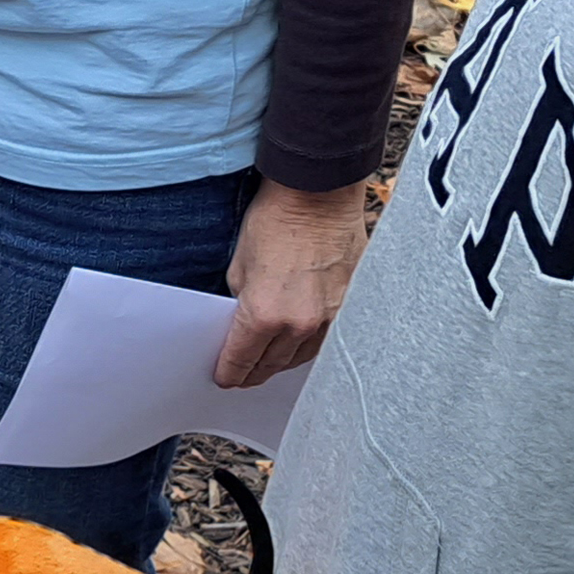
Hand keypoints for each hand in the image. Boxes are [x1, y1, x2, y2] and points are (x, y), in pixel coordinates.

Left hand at [213, 179, 369, 387]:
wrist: (318, 195)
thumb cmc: (275, 220)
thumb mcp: (239, 265)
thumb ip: (241, 302)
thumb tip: (244, 322)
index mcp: (263, 315)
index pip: (241, 360)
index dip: (229, 373)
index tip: (224, 378)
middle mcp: (298, 325)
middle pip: (271, 365)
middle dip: (253, 372)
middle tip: (242, 376)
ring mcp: (329, 319)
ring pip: (300, 358)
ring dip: (281, 362)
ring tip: (268, 364)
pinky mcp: (349, 308)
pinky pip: (326, 340)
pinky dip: (308, 346)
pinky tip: (298, 345)